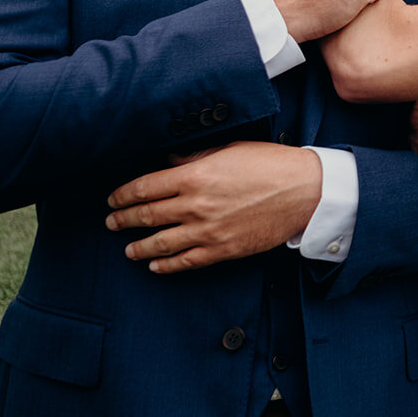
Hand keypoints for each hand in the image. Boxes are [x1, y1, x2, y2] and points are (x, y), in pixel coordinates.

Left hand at [106, 142, 322, 273]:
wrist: (305, 190)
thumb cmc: (271, 164)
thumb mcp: (229, 150)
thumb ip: (195, 157)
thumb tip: (170, 162)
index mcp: (194, 175)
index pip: (144, 187)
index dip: (123, 195)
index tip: (114, 200)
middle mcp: (195, 204)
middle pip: (147, 216)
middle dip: (124, 220)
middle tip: (112, 223)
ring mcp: (208, 230)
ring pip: (160, 243)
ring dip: (138, 247)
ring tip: (128, 250)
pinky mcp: (223, 249)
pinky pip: (186, 261)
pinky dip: (166, 265)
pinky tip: (155, 266)